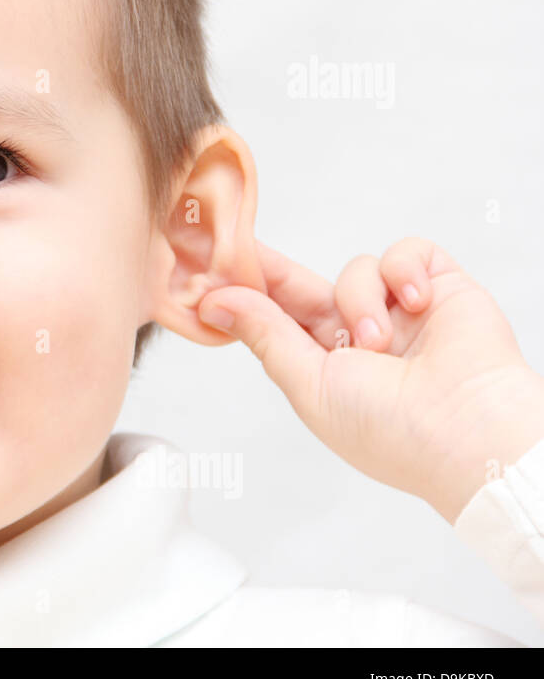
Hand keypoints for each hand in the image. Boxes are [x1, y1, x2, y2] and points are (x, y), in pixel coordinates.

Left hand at [198, 237, 543, 523]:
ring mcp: (401, 313)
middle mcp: (361, 337)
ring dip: (360, 300)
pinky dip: (404, 271)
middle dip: (275, 273)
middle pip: (306, 288)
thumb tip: (214, 303)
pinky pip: (406, 253)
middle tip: (239, 248)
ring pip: (355, 271)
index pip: (278, 320)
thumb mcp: (310, 385)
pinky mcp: (440, 288)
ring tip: (380, 342)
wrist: (471, 430)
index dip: (248, 294)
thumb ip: (265, 336)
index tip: (208, 270)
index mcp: (327, 367)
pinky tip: (416, 302)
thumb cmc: (392, 430)